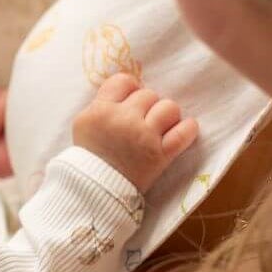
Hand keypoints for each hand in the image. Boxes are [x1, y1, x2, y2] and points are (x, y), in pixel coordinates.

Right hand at [72, 73, 197, 192]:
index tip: (131, 102)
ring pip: (169, 107)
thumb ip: (103, 103)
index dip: (130, 89)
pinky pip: (184, 132)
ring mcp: (144, 137)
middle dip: (147, 106)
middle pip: (148, 94)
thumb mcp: (84, 122)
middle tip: (142, 121)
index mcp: (101, 110)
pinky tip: (185, 130)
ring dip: (167, 115)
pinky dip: (188, 129)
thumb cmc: (90, 156)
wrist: (95, 191)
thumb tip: (130, 89)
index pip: (124, 81)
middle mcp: (123, 120)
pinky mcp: (160, 155)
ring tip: (160, 127)